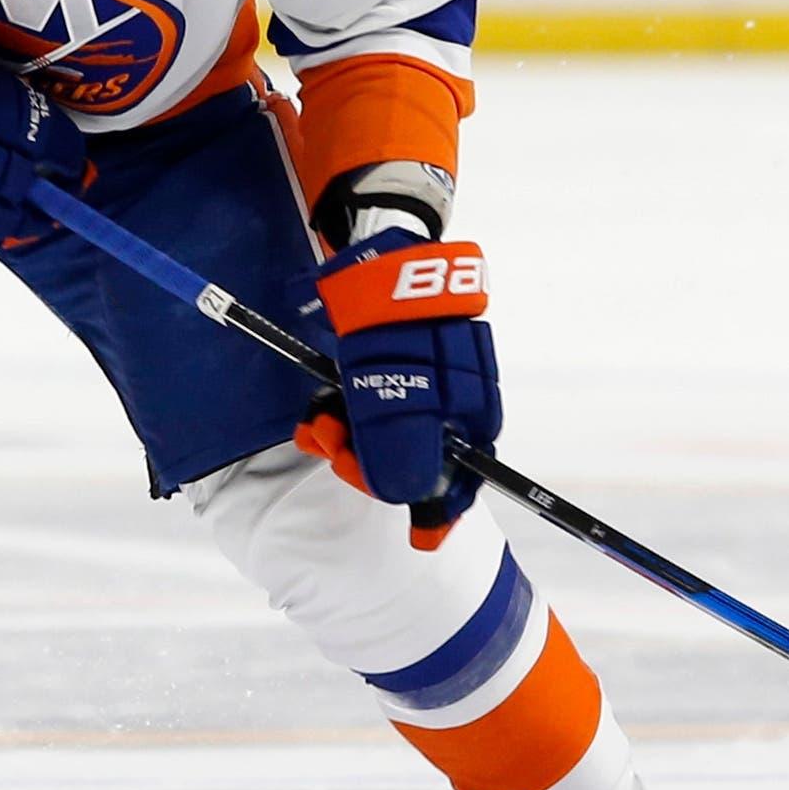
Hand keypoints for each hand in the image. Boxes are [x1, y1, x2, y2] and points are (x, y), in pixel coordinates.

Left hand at [297, 234, 499, 527]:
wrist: (372, 253)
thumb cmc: (392, 327)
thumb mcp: (394, 396)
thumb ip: (401, 450)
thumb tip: (409, 499)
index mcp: (472, 411)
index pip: (465, 476)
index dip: (440, 509)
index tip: (419, 536)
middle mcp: (452, 401)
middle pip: (417, 459)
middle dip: (370, 466)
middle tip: (335, 455)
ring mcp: (419, 381)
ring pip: (383, 434)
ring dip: (345, 440)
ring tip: (317, 427)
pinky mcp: (385, 365)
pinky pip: (365, 406)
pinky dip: (339, 416)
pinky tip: (316, 415)